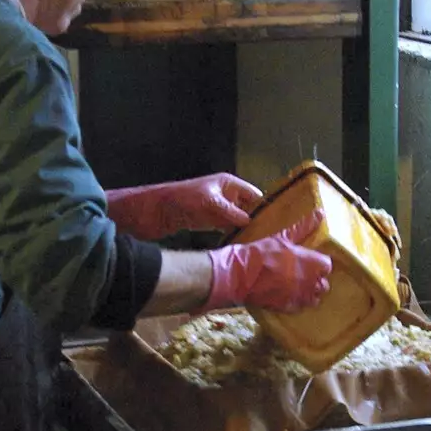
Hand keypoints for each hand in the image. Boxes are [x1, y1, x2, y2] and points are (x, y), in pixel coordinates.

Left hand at [106, 173, 262, 239]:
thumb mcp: (209, 202)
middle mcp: (225, 195)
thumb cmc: (182, 198)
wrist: (154, 209)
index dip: (264, 206)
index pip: (253, 194)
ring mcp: (216, 209)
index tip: (276, 221)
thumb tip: (250, 221)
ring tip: (257, 244)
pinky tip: (240, 246)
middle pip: (247, 208)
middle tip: (269, 238)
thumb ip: (230, 212)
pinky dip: (232, 236)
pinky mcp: (207, 222)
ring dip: (244, 230)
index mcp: (228, 184)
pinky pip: (225, 229)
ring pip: (236, 220)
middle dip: (256, 220)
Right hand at [206, 210, 331, 311]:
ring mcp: (299, 296)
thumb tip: (321, 212)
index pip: (327, 266)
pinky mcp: (288, 307)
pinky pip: (300, 307)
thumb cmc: (264, 252)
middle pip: (323, 284)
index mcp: (311, 263)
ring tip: (298, 287)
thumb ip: (304, 227)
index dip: (319, 264)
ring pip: (314, 298)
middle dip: (316, 279)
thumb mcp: (284, 237)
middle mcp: (310, 281)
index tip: (311, 262)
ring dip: (309, 292)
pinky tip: (289, 295)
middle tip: (304, 274)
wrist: (242, 273)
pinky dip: (297, 302)